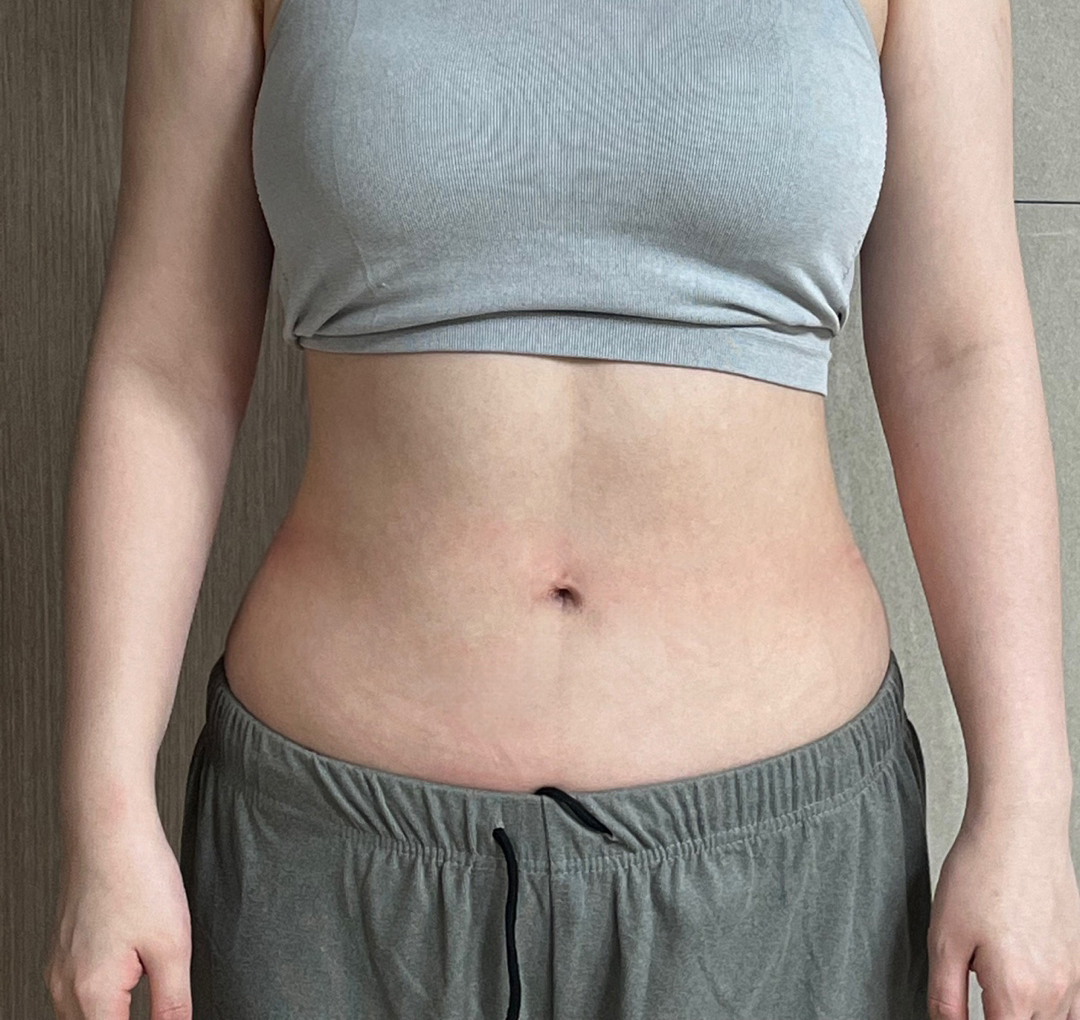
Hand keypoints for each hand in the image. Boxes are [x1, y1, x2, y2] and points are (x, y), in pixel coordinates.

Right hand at [43, 807, 192, 1019]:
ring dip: (116, 1010)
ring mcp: (60, 968)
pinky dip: (109, 990)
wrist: (109, 829)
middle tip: (161, 989)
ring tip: (150, 976)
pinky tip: (134, 965)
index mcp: (91, 994)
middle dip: (130, 1017)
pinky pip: (82, 989)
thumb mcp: (172, 946)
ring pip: (88, 1013)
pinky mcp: (64, 950)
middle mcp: (65, 987)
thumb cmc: (138, 875)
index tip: (167, 1014)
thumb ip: (173, 1004)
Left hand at [927, 810, 1079, 1018]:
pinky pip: (1074, 1008)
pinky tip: (1025, 987)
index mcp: (1016, 993)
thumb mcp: (944, 938)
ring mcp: (1075, 978)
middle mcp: (1054, 992)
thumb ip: (945, 997)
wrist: (1020, 830)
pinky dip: (1050, 1009)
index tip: (960, 1017)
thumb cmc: (981, 874)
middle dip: (999, 1019)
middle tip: (978, 997)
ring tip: (997, 994)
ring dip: (1024, 1016)